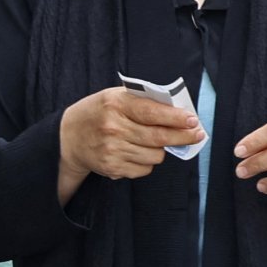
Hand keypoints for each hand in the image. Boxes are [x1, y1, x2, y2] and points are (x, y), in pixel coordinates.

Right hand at [58, 87, 203, 183]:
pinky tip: (138, 151)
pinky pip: (144, 169)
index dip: (176, 118)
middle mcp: (113, 128)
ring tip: (157, 141)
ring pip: (154, 156)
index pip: (152, 113)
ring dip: (162, 150)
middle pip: (158, 138)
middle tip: (197, 135)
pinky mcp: (112, 168)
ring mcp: (112, 150)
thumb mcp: (116, 96)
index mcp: (116, 104)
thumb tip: (178, 110)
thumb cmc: (99, 112)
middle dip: (183, 137)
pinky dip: (148, 162)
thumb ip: (144, 101)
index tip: (193, 120)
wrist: (69, 137)